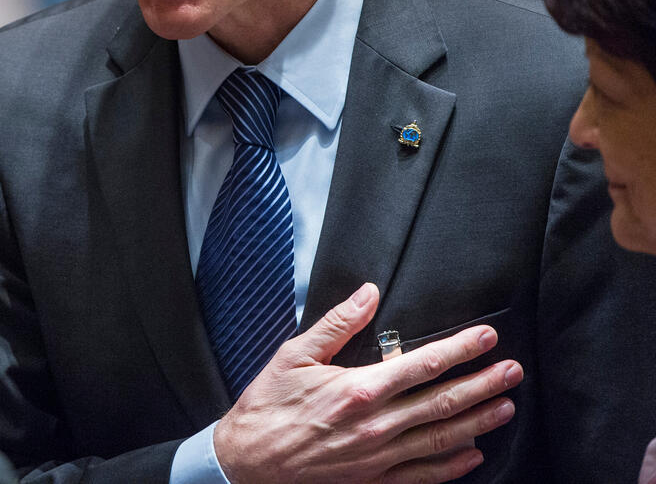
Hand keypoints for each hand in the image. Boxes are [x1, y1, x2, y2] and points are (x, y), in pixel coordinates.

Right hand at [214, 283, 521, 483]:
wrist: (247, 462)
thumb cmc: (268, 406)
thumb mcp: (294, 354)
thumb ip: (337, 324)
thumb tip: (369, 294)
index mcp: (358, 389)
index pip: (423, 364)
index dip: (460, 349)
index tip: (486, 337)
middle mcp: (375, 425)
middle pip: (442, 402)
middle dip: (483, 384)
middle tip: (512, 371)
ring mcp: (377, 458)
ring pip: (441, 438)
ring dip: (477, 421)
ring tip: (505, 406)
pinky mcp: (372, 481)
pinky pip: (423, 476)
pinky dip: (453, 466)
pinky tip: (473, 454)